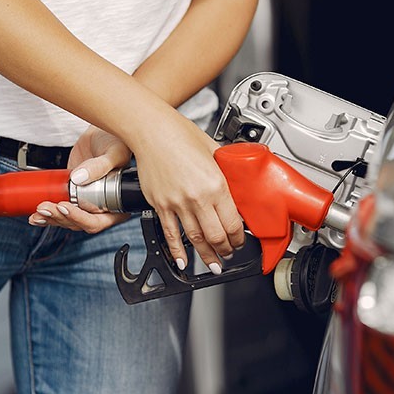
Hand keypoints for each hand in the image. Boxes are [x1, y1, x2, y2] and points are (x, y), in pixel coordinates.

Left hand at [28, 125, 131, 232]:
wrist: (101, 133)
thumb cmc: (116, 141)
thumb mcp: (114, 152)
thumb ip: (100, 166)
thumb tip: (79, 178)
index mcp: (117, 204)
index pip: (98, 221)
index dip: (80, 218)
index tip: (65, 206)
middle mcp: (102, 207)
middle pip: (79, 223)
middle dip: (60, 217)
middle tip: (46, 207)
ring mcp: (85, 202)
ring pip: (67, 219)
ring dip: (51, 218)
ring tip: (39, 210)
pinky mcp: (72, 195)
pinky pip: (60, 210)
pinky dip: (47, 215)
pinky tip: (36, 216)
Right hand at [131, 114, 244, 274]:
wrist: (152, 130)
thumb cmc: (181, 134)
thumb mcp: (215, 150)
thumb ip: (227, 169)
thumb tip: (238, 179)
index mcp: (216, 185)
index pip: (233, 223)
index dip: (239, 237)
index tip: (241, 240)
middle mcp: (197, 198)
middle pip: (216, 236)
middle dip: (226, 250)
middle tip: (229, 254)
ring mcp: (177, 204)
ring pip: (195, 239)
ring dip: (206, 255)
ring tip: (213, 263)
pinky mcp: (160, 205)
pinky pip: (170, 234)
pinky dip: (177, 252)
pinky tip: (183, 262)